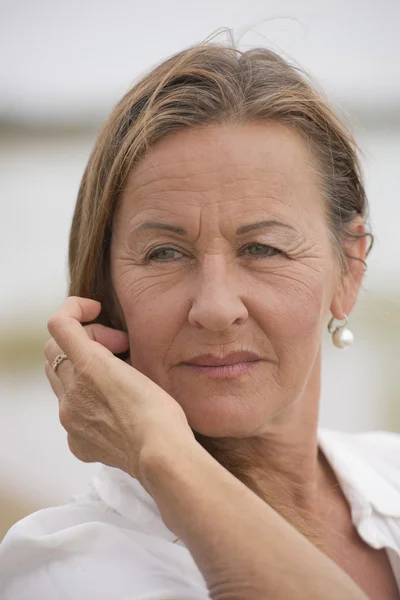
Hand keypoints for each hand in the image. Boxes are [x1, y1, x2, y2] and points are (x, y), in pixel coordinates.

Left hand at [44, 296, 193, 481]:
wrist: (162, 455)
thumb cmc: (160, 410)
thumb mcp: (141, 364)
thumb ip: (110, 347)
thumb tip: (98, 341)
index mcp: (88, 366)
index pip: (59, 323)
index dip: (76, 309)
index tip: (98, 311)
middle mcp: (70, 392)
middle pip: (56, 350)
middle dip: (85, 339)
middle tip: (117, 345)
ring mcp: (70, 419)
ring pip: (60, 380)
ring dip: (82, 369)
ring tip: (116, 375)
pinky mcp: (76, 441)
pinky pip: (70, 410)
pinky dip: (85, 399)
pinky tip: (113, 405)